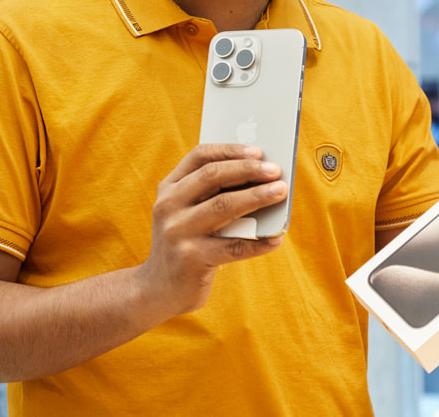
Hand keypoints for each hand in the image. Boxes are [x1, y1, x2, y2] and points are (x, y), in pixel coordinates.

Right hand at [137, 143, 287, 318]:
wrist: (158, 288)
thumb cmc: (186, 242)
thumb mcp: (186, 212)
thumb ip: (212, 194)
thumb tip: (261, 178)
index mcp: (169, 187)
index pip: (199, 156)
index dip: (230, 150)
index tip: (258, 150)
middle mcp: (169, 205)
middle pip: (212, 177)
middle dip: (248, 170)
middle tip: (275, 170)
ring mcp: (178, 232)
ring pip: (223, 206)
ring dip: (257, 197)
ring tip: (280, 192)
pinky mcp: (191, 258)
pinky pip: (233, 247)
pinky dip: (258, 242)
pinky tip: (276, 238)